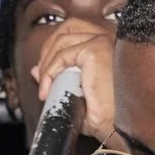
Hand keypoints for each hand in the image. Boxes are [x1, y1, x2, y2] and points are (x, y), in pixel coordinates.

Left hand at [32, 22, 116, 142]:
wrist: (119, 127)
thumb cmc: (107, 115)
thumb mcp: (77, 93)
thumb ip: (57, 78)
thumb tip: (35, 70)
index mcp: (109, 43)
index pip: (75, 30)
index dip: (55, 46)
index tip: (45, 72)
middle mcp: (109, 37)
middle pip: (68, 27)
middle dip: (48, 48)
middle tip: (42, 76)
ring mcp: (103, 40)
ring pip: (61, 40)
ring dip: (47, 63)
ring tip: (44, 87)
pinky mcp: (95, 49)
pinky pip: (62, 55)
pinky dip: (49, 72)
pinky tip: (47, 89)